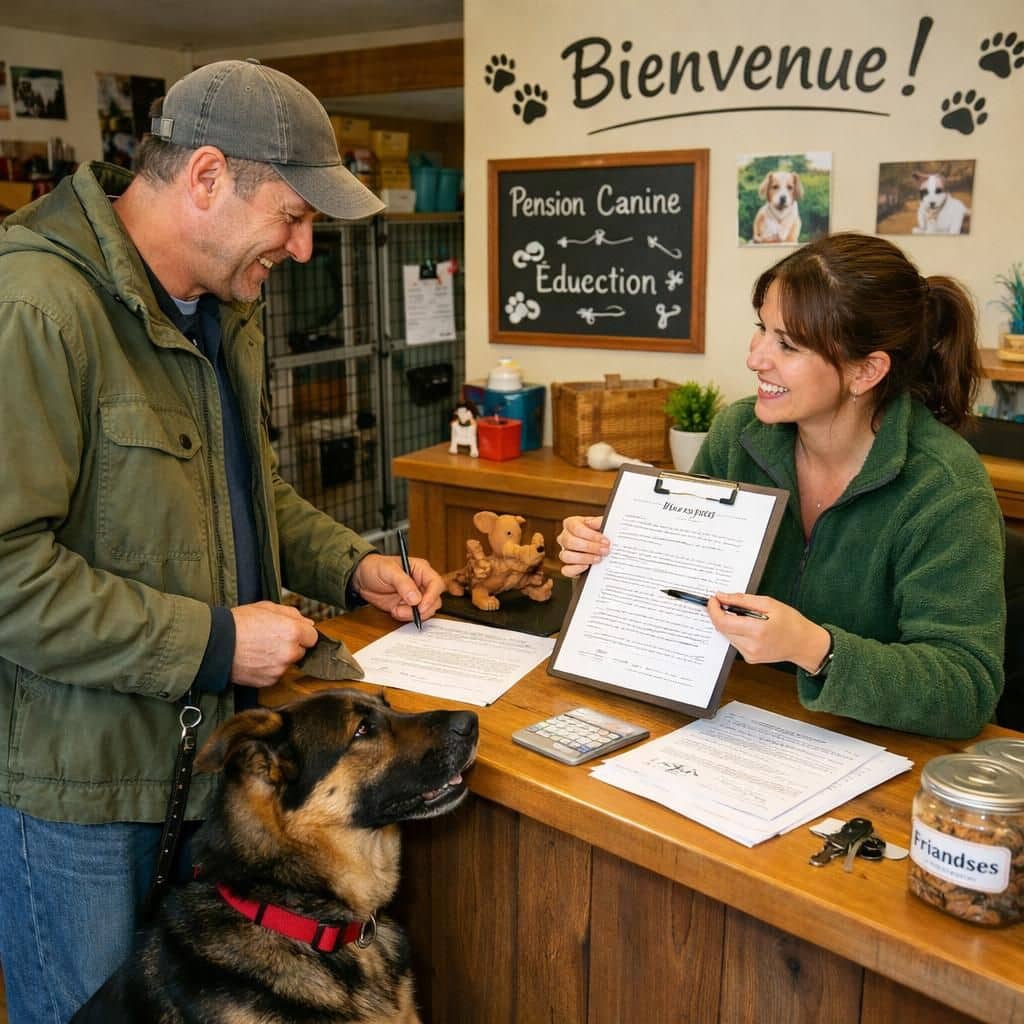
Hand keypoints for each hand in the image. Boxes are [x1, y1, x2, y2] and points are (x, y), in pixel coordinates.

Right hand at [230, 601, 317, 687]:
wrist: (215, 644)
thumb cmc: (238, 623)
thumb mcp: (266, 608)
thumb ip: (292, 614)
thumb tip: (308, 623)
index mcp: (293, 631)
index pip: (313, 637)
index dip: (302, 633)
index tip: (291, 632)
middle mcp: (290, 652)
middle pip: (301, 651)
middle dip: (291, 646)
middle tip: (270, 640)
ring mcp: (280, 669)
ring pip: (288, 663)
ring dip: (279, 658)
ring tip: (259, 649)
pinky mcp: (269, 681)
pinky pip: (275, 674)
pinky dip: (268, 669)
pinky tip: (255, 659)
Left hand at [353, 552, 443, 624]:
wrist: (361, 578)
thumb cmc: (375, 567)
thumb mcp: (388, 570)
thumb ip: (403, 583)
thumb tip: (415, 598)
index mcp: (421, 570)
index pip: (436, 584)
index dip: (432, 596)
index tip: (421, 606)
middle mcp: (421, 584)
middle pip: (434, 601)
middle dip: (421, 609)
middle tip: (404, 609)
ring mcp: (415, 596)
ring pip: (425, 611)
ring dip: (411, 615)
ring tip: (396, 610)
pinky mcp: (407, 607)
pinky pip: (413, 616)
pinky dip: (405, 617)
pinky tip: (394, 611)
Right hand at [556, 515, 609, 577]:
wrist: (603, 547)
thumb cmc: (600, 534)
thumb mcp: (601, 525)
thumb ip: (600, 522)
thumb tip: (598, 523)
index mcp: (571, 524)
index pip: (575, 528)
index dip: (590, 535)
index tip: (604, 540)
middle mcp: (565, 538)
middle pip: (570, 542)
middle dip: (589, 547)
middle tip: (605, 550)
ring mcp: (564, 553)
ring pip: (566, 556)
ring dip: (584, 558)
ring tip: (599, 558)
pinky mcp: (567, 567)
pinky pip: (566, 570)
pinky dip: (576, 569)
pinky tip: (587, 567)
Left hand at [706, 593, 831, 672]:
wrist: (803, 644)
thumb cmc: (791, 622)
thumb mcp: (769, 603)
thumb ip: (742, 600)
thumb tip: (722, 596)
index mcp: (757, 630)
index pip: (723, 622)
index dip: (713, 609)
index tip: (713, 599)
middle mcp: (751, 646)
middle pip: (722, 629)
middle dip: (720, 614)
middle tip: (726, 603)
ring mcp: (750, 655)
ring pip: (727, 636)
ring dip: (729, 623)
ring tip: (744, 615)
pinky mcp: (749, 659)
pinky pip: (735, 642)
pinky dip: (736, 631)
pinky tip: (749, 627)